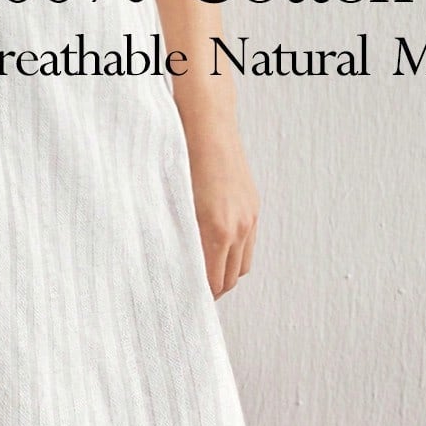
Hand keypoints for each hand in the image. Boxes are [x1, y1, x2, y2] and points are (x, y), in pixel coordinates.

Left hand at [182, 122, 258, 297]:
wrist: (208, 125)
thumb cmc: (181, 158)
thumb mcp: (173, 201)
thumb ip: (177, 235)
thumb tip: (172, 263)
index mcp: (215, 229)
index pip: (212, 281)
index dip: (199, 295)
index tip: (184, 300)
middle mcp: (237, 227)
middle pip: (230, 278)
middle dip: (213, 290)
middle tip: (193, 293)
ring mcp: (249, 217)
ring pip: (242, 264)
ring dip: (226, 273)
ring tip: (205, 274)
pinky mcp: (253, 206)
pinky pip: (248, 243)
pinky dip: (235, 253)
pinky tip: (217, 249)